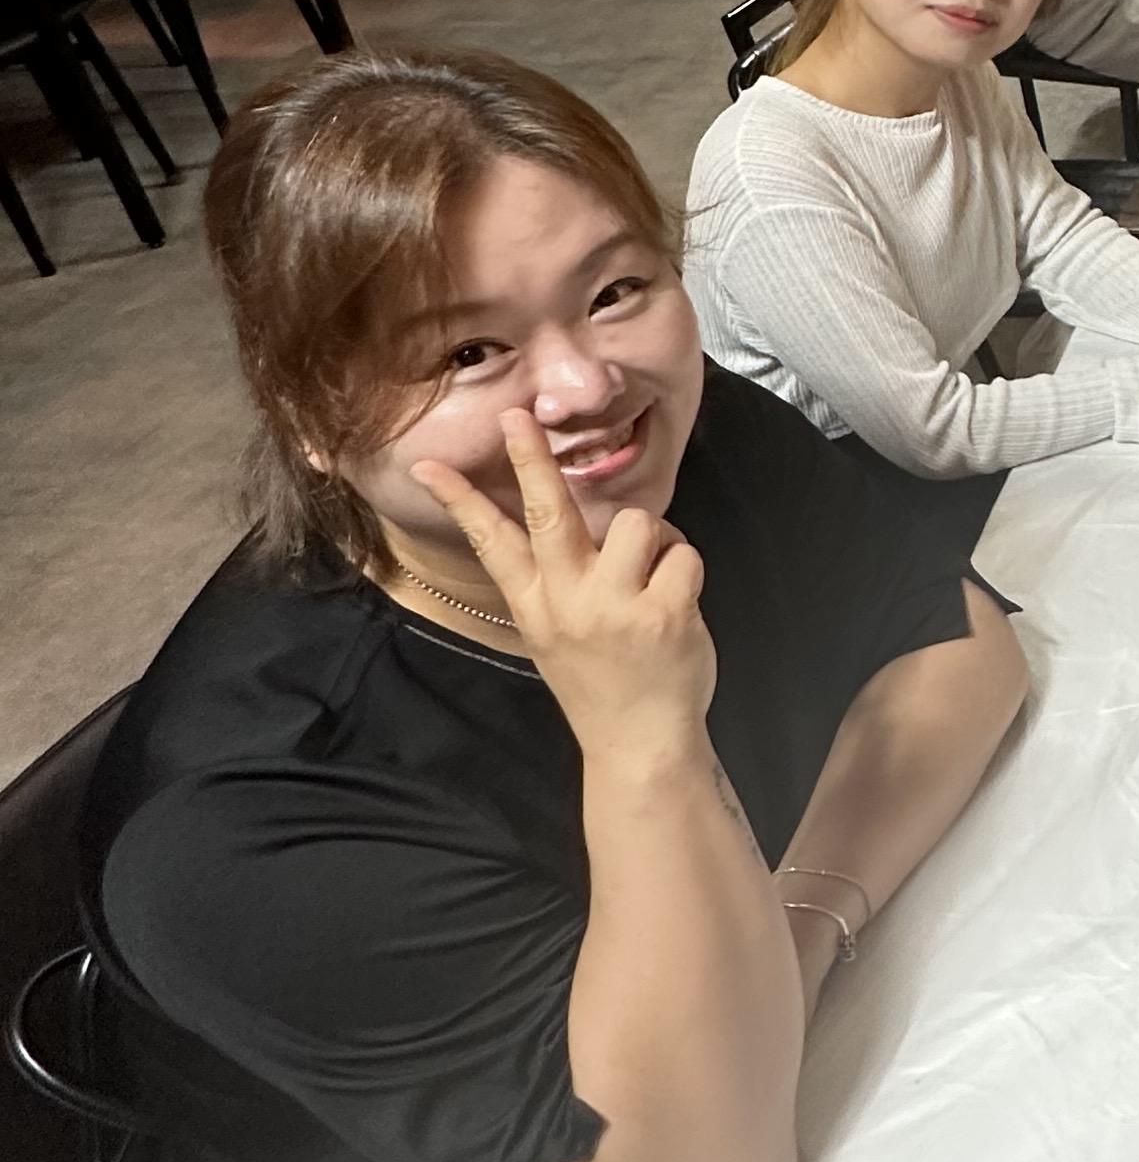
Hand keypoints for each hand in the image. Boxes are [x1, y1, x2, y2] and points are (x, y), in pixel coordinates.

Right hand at [407, 410, 715, 764]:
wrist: (639, 744)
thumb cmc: (604, 679)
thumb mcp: (554, 633)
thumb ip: (555, 579)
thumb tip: (570, 514)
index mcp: (535, 604)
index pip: (491, 542)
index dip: (462, 500)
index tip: (430, 464)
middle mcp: (567, 600)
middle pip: (548, 512)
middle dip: (531, 459)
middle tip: (519, 418)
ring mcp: (614, 606)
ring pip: (637, 523)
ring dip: (655, 542)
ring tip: (652, 580)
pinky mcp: (662, 613)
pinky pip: (683, 554)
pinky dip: (687, 571)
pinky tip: (677, 605)